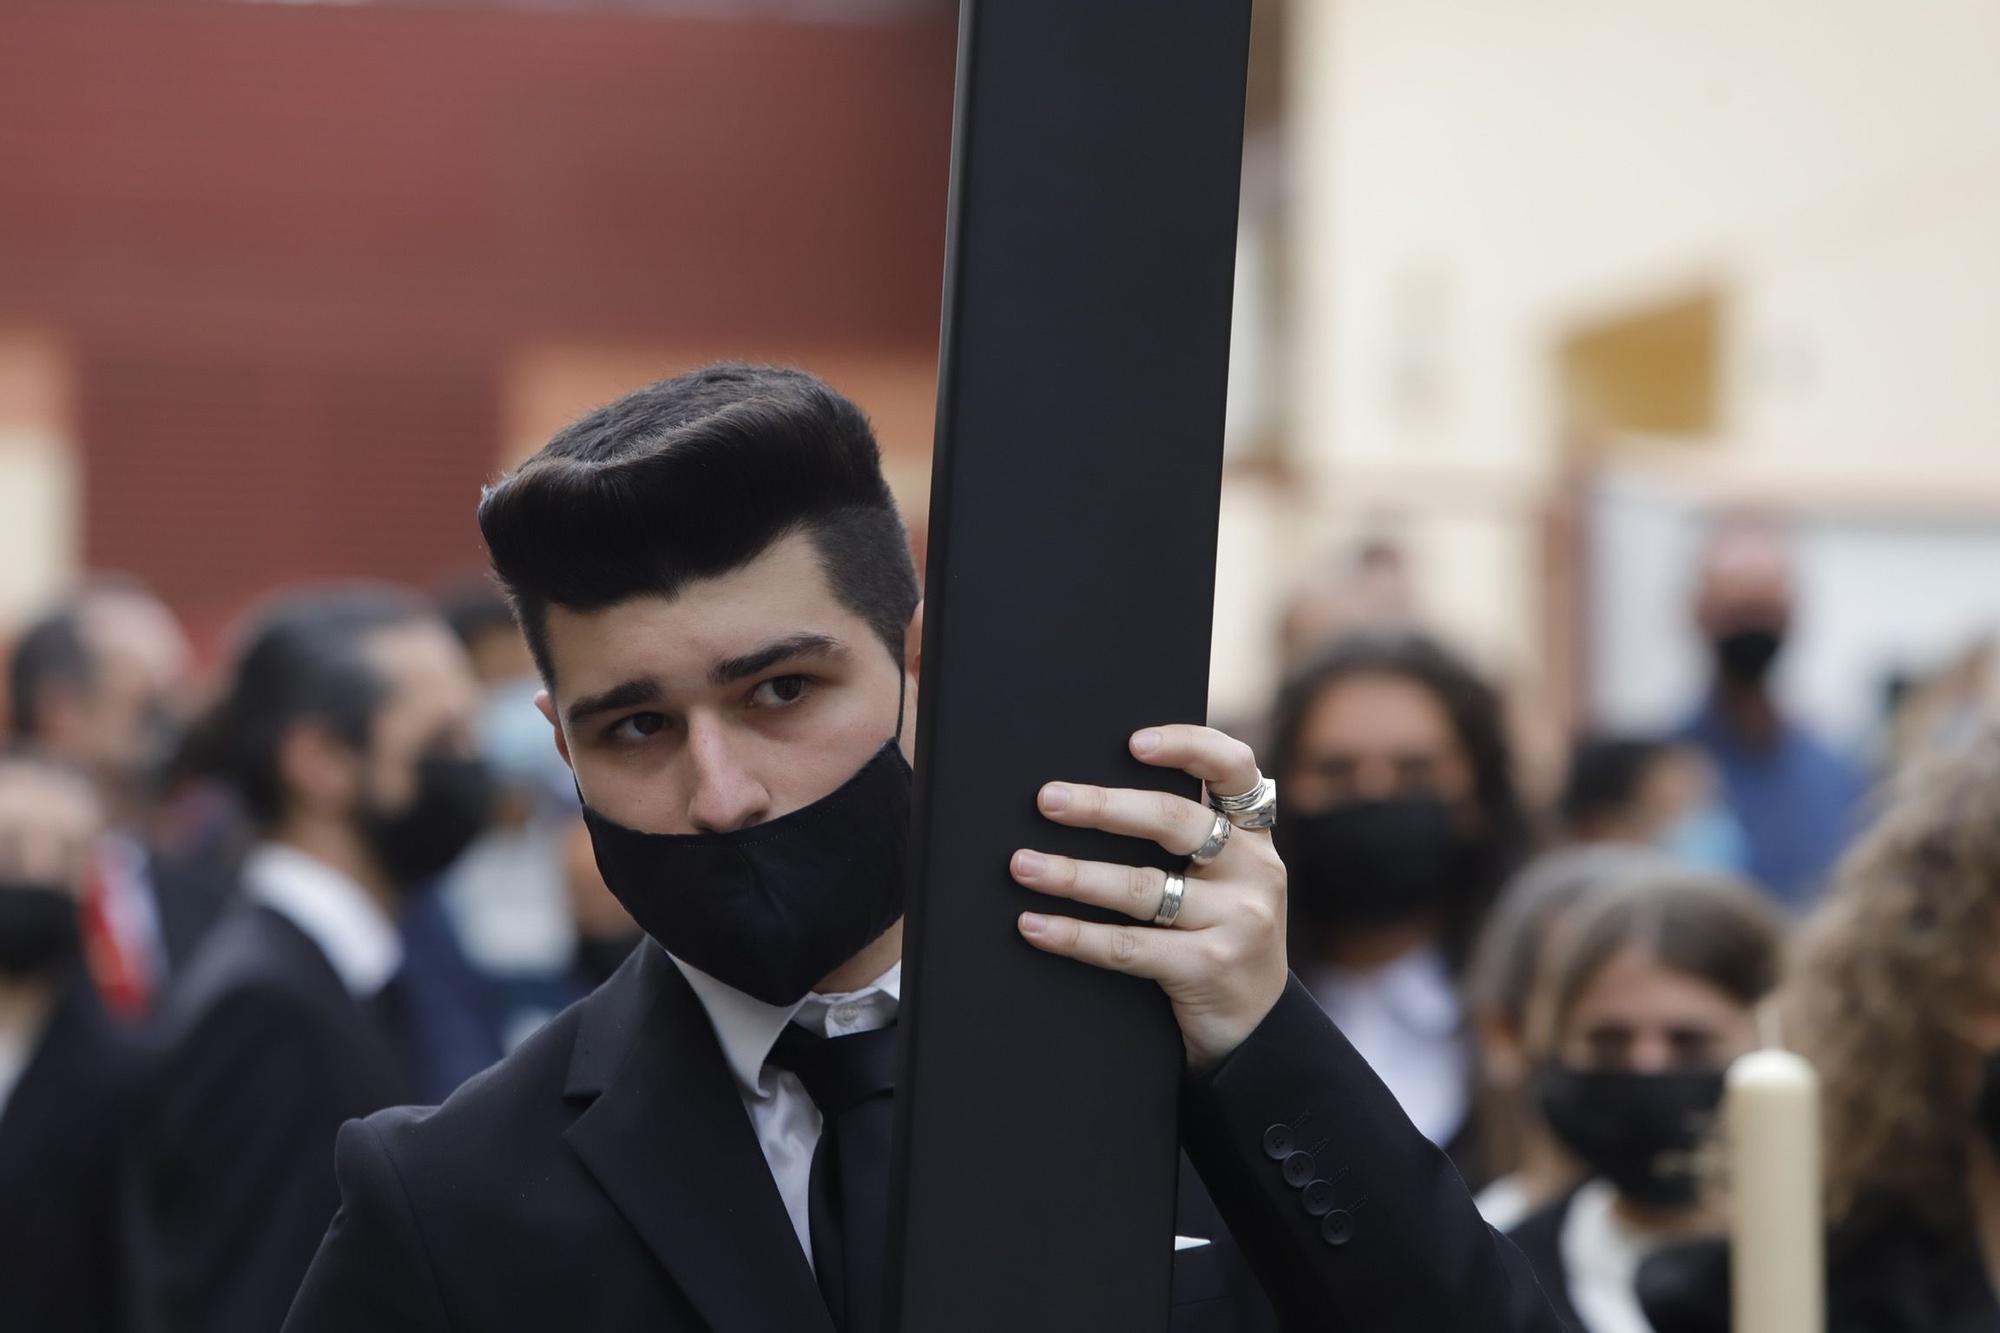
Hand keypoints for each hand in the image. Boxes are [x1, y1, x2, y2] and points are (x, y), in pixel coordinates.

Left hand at [1011, 724, 1287, 1073]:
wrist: (1255, 1030)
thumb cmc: (1216, 939)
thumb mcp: (1222, 882)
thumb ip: (1186, 841)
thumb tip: (1084, 797)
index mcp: (1253, 837)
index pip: (1233, 769)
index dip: (1186, 746)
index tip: (1132, 742)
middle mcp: (1254, 870)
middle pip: (1174, 821)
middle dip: (1103, 808)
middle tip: (1047, 800)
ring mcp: (1238, 920)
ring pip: (1142, 886)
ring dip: (1072, 874)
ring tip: (1022, 865)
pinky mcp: (1211, 967)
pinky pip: (1129, 945)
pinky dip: (1075, 935)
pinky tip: (1034, 925)